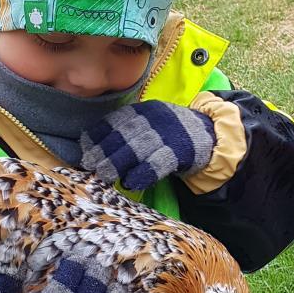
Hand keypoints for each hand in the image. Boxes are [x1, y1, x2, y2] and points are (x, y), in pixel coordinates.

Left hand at [80, 100, 215, 190]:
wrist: (209, 135)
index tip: (84, 147)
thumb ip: (125, 131)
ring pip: (138, 148)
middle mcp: (154, 119)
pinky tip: (130, 182)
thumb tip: (89, 143)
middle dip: (104, 150)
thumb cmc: (170, 133)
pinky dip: (143, 173)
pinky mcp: (181, 151)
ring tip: (104, 175)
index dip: (99, 133)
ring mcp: (168, 134)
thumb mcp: (149, 124)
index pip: (117, 120)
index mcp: (144, 110)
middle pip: (125, 134)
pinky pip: (159, 163)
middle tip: (90, 165)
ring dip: (118, 162)